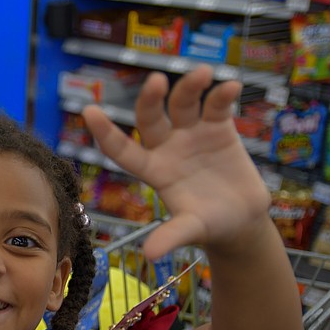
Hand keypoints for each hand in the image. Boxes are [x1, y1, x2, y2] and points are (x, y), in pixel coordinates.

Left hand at [82, 65, 270, 259]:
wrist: (241, 220)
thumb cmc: (210, 226)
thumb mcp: (191, 230)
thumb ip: (171, 236)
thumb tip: (149, 254)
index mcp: (153, 170)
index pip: (122, 149)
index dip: (105, 132)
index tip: (88, 111)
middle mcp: (167, 148)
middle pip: (151, 118)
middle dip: (151, 99)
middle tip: (156, 81)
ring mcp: (191, 135)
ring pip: (183, 104)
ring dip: (190, 87)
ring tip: (202, 74)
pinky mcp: (218, 128)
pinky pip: (216, 105)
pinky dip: (222, 94)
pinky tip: (232, 86)